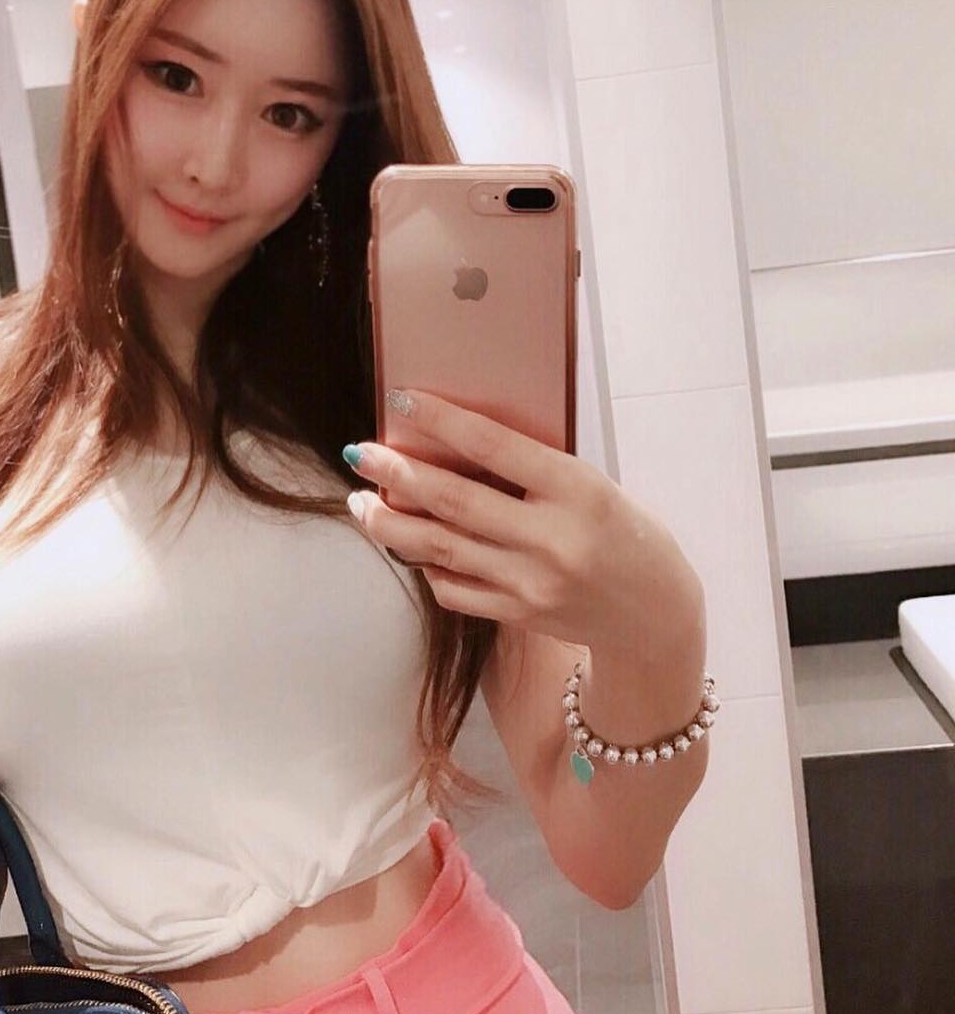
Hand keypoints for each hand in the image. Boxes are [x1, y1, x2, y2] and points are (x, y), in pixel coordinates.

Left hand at [342, 389, 695, 649]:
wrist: (654, 614)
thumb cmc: (624, 534)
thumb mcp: (592, 486)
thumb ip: (532, 470)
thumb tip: (452, 446)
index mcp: (575, 490)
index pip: (493, 445)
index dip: (440, 420)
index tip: (402, 399)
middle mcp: (550, 538)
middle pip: (451, 501)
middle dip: (395, 473)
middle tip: (359, 452)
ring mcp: (530, 582)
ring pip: (439, 548)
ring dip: (391, 522)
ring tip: (360, 502)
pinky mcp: (518, 614)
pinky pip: (452, 588)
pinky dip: (424, 564)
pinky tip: (408, 544)